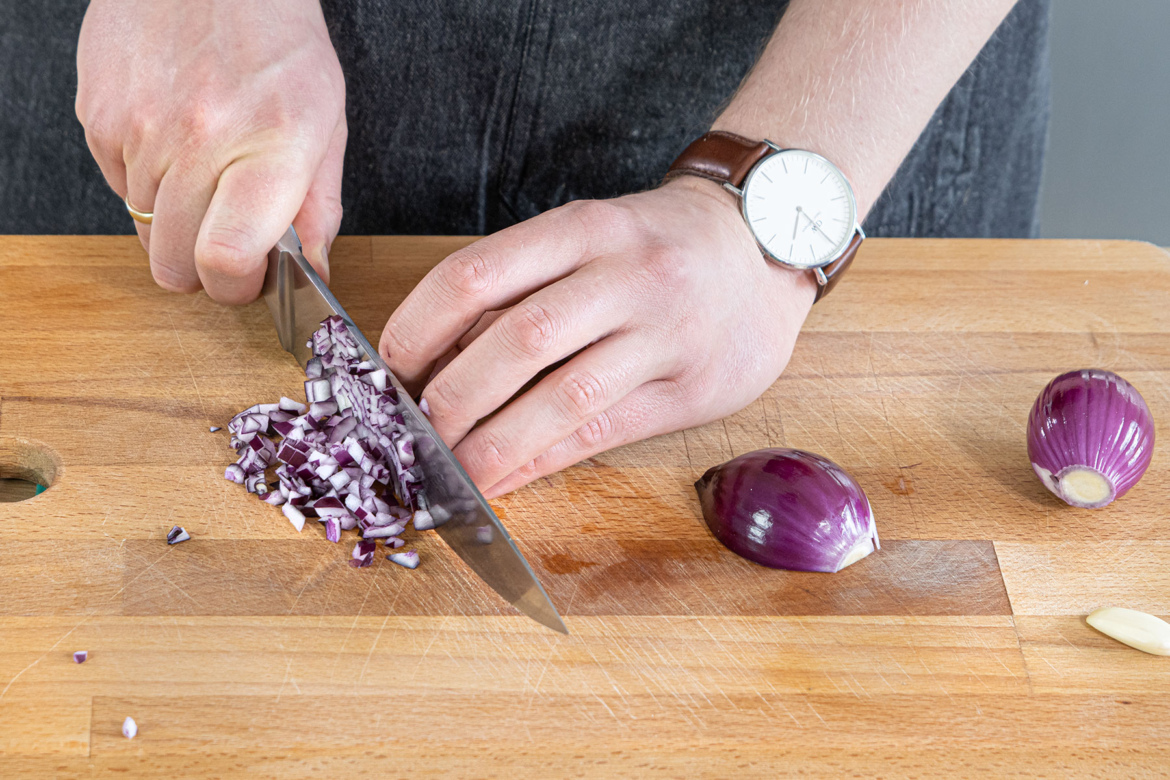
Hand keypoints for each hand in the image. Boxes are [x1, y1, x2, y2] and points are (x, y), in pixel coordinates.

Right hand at [75, 0, 345, 302]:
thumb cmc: (278, 43)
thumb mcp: (327, 124)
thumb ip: (319, 206)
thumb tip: (312, 272)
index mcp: (268, 147)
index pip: (226, 259)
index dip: (236, 286)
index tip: (249, 278)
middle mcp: (198, 141)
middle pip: (175, 263)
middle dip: (204, 269)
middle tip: (229, 241)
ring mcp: (139, 130)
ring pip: (144, 232)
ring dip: (176, 224)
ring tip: (208, 177)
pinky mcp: (99, 117)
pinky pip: (118, 190)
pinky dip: (147, 187)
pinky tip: (176, 149)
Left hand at [379, 178, 816, 497]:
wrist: (767, 245)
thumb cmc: (659, 246)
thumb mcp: (593, 235)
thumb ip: (527, 286)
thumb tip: (440, 359)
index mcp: (586, 227)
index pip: (479, 274)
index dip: (419, 326)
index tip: (388, 367)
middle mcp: (626, 274)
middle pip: (519, 338)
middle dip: (453, 395)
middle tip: (413, 432)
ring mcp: (665, 333)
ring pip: (565, 396)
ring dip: (496, 441)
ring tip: (453, 471)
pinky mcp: (690, 386)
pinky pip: (605, 431)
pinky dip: (545, 459)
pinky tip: (506, 477)